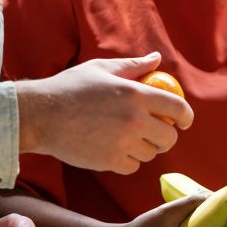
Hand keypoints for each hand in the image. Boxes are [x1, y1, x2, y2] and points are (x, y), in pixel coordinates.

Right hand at [14, 53, 193, 174]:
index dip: (186, 117)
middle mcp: (133, 120)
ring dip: (144, 148)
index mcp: (135, 94)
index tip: (183, 121)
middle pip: (169, 137)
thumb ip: (133, 66)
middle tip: (155, 133)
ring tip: (127, 138)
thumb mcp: (102, 69)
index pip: (177, 108)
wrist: (40, 115)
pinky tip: (114, 150)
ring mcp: (122, 143)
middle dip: (166, 136)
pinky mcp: (110, 162)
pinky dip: (128, 161)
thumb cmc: (70, 88)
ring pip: (150, 154)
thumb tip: (157, 59)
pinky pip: (132, 167)